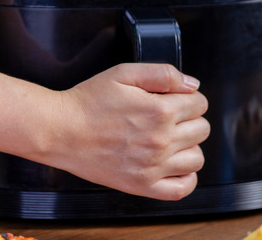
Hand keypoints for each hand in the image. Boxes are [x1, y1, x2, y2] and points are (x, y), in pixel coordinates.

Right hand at [49, 63, 209, 200]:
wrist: (59, 130)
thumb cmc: (87, 101)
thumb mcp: (123, 73)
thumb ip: (162, 74)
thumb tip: (192, 85)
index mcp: (159, 110)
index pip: (199, 104)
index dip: (188, 98)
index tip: (174, 99)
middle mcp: (160, 140)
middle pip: (202, 129)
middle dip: (190, 119)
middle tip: (169, 117)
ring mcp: (153, 166)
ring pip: (197, 158)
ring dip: (189, 146)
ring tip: (170, 140)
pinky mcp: (142, 185)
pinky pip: (182, 187)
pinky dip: (186, 177)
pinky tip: (173, 165)